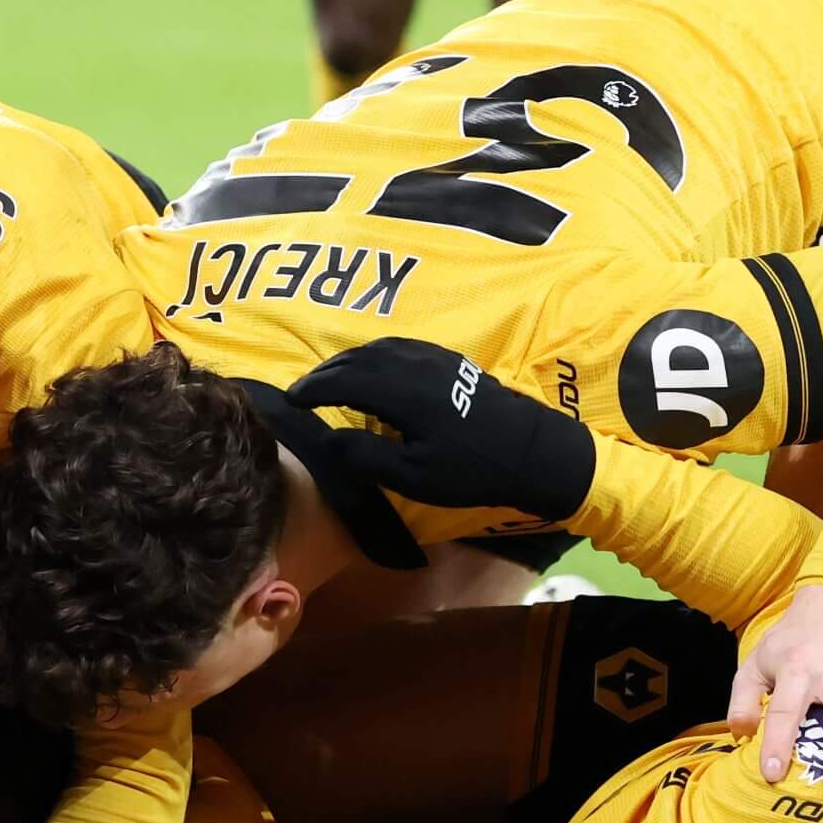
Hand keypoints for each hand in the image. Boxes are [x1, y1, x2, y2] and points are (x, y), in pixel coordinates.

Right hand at [288, 338, 594, 519]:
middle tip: (304, 389)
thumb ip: (366, 456)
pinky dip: (374, 355)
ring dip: (349, 360)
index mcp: (402, 393)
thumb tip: (330, 439)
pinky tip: (373, 368)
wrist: (530, 452)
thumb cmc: (470, 470)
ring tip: (331, 378)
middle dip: (326, 372)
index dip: (313, 389)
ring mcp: (434, 358)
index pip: (344, 381)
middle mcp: (414, 365)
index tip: (292, 399)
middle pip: (358, 359)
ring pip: (379, 348)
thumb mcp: (412, 476)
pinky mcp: (449, 361)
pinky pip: (400, 346)